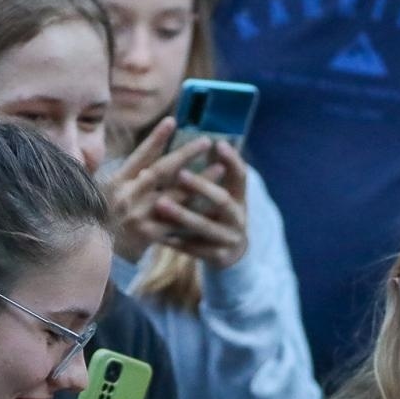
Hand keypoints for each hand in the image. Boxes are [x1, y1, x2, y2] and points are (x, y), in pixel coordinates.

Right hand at [104, 118, 215, 263]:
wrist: (90, 254)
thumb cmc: (98, 219)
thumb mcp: (101, 193)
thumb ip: (123, 176)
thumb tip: (146, 159)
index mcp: (116, 182)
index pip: (140, 155)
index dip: (156, 138)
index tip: (173, 121)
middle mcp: (128, 196)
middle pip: (162, 171)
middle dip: (185, 154)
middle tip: (206, 142)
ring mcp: (140, 215)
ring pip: (176, 195)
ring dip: (200, 181)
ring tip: (219, 168)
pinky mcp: (151, 235)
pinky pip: (178, 222)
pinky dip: (195, 211)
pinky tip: (212, 204)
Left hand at [151, 140, 249, 269]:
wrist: (232, 254)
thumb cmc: (221, 214)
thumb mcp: (226, 193)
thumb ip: (219, 172)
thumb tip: (212, 141)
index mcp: (240, 198)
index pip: (241, 176)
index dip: (232, 160)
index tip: (217, 144)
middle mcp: (238, 218)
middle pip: (223, 201)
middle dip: (202, 187)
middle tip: (180, 174)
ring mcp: (229, 239)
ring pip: (206, 227)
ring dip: (183, 215)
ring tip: (161, 204)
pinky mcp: (218, 257)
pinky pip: (195, 249)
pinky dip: (176, 242)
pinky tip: (158, 235)